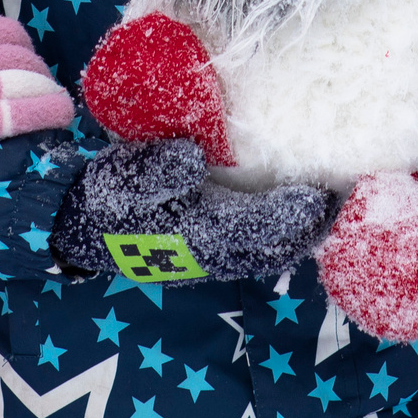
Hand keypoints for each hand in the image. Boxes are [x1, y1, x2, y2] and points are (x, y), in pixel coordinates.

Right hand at [50, 137, 334, 282]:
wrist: (75, 225)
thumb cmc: (102, 195)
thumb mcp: (118, 178)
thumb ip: (153, 170)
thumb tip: (193, 159)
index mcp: (189, 234)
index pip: (251, 228)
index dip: (287, 216)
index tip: (319, 197)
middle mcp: (206, 254)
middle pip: (268, 248)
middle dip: (306, 228)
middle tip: (342, 199)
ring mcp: (207, 257)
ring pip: (264, 252)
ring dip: (298, 234)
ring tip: (328, 208)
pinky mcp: (205, 250)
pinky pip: (252, 248)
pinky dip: (278, 235)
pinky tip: (295, 216)